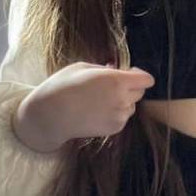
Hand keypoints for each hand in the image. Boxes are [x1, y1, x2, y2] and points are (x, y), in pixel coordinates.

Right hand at [19, 61, 155, 149]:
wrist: (50, 115)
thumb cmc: (63, 86)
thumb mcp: (83, 67)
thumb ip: (105, 69)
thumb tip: (115, 70)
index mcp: (117, 80)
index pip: (146, 80)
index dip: (139, 75)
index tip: (129, 72)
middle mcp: (122, 99)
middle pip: (140, 92)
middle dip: (130, 87)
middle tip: (111, 84)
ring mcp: (119, 116)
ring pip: (132, 106)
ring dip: (124, 101)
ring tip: (102, 98)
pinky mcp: (114, 129)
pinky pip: (123, 117)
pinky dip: (116, 113)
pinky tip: (98, 109)